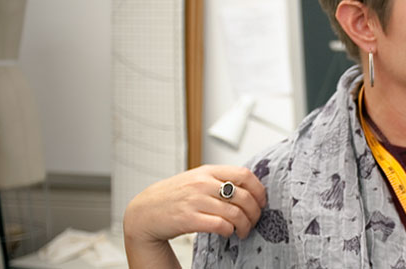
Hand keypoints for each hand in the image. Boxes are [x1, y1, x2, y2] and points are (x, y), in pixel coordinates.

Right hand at [123, 165, 266, 244]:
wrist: (143, 212)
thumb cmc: (172, 197)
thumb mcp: (195, 179)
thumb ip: (218, 180)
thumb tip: (248, 188)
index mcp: (207, 171)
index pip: (244, 174)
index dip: (259, 190)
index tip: (261, 201)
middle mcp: (202, 184)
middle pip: (244, 197)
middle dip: (255, 212)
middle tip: (254, 221)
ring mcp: (195, 201)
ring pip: (235, 213)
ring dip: (244, 225)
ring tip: (242, 231)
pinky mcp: (188, 219)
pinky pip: (221, 225)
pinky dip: (229, 231)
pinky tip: (227, 233)